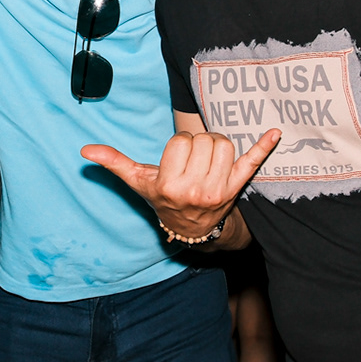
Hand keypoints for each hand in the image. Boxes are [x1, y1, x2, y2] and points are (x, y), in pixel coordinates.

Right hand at [82, 128, 279, 239]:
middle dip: (199, 144)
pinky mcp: (238, 188)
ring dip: (218, 146)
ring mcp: (219, 190)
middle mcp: (196, 190)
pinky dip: (264, 147)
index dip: (179, 145)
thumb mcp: (138, 182)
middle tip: (193, 160)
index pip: (181, 142)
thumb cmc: (162, 197)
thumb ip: (115, 163)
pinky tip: (275, 133)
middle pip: (205, 141)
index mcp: (170, 185)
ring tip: (209, 160)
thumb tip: (85, 151)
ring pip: (225, 145)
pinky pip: (253, 163)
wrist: (191, 228)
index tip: (177, 159)